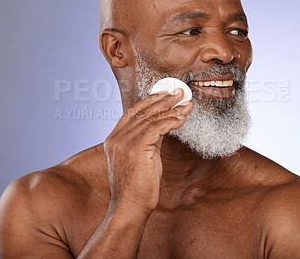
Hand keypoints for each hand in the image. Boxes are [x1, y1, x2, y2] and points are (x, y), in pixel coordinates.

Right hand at [104, 89, 192, 214]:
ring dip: (171, 109)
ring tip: (186, 104)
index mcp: (114, 139)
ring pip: (151, 118)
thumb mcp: (140, 157)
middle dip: (163, 100)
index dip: (149, 101)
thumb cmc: (136, 186)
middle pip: (142, 112)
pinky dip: (170, 121)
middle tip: (179, 92)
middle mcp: (116, 138)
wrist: (129, 207)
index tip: (164, 94)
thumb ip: (148, 140)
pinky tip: (181, 119)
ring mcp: (124, 142)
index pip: (132, 113)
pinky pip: (156, 128)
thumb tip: (162, 125)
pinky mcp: (136, 148)